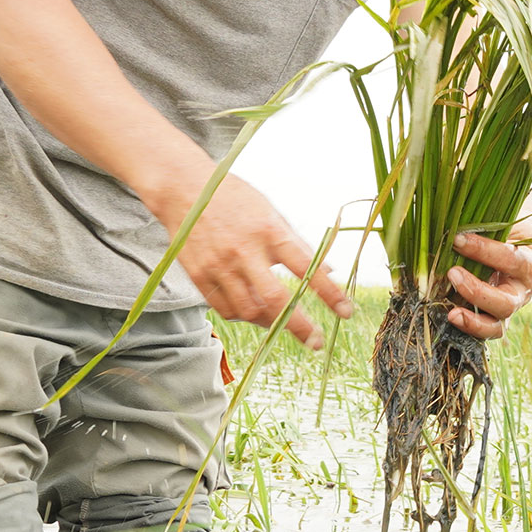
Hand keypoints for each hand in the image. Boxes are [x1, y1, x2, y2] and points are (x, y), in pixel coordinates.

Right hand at [153, 171, 351, 351]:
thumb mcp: (272, 213)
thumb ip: (299, 244)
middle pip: (276, 299)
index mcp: (269, 230)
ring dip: (269, 323)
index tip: (347, 312)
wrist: (184, 189)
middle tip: (316, 342)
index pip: (307, 267)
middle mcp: (244, 250)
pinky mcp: (199, 275)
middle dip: (300, 326)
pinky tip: (253, 310)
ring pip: (249, 311)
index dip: (330, 293)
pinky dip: (244, 315)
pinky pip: (226, 309)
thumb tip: (330, 270)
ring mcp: (219, 265)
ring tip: (280, 320)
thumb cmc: (236, 199)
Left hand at [444, 232, 531, 339]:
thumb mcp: (505, 221)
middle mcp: (523, 291)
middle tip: (452, 273)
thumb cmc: (508, 229)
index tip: (457, 239)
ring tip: (451, 313)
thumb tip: (454, 224)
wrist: (517, 242)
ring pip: (497, 325)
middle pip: (506, 303)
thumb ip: (488, 224)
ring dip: (472, 320)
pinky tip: (450, 317)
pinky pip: (485, 331)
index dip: (484, 250)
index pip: (511, 259)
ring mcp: (510, 308)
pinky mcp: (496, 318)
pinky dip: (468, 327)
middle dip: (477, 291)